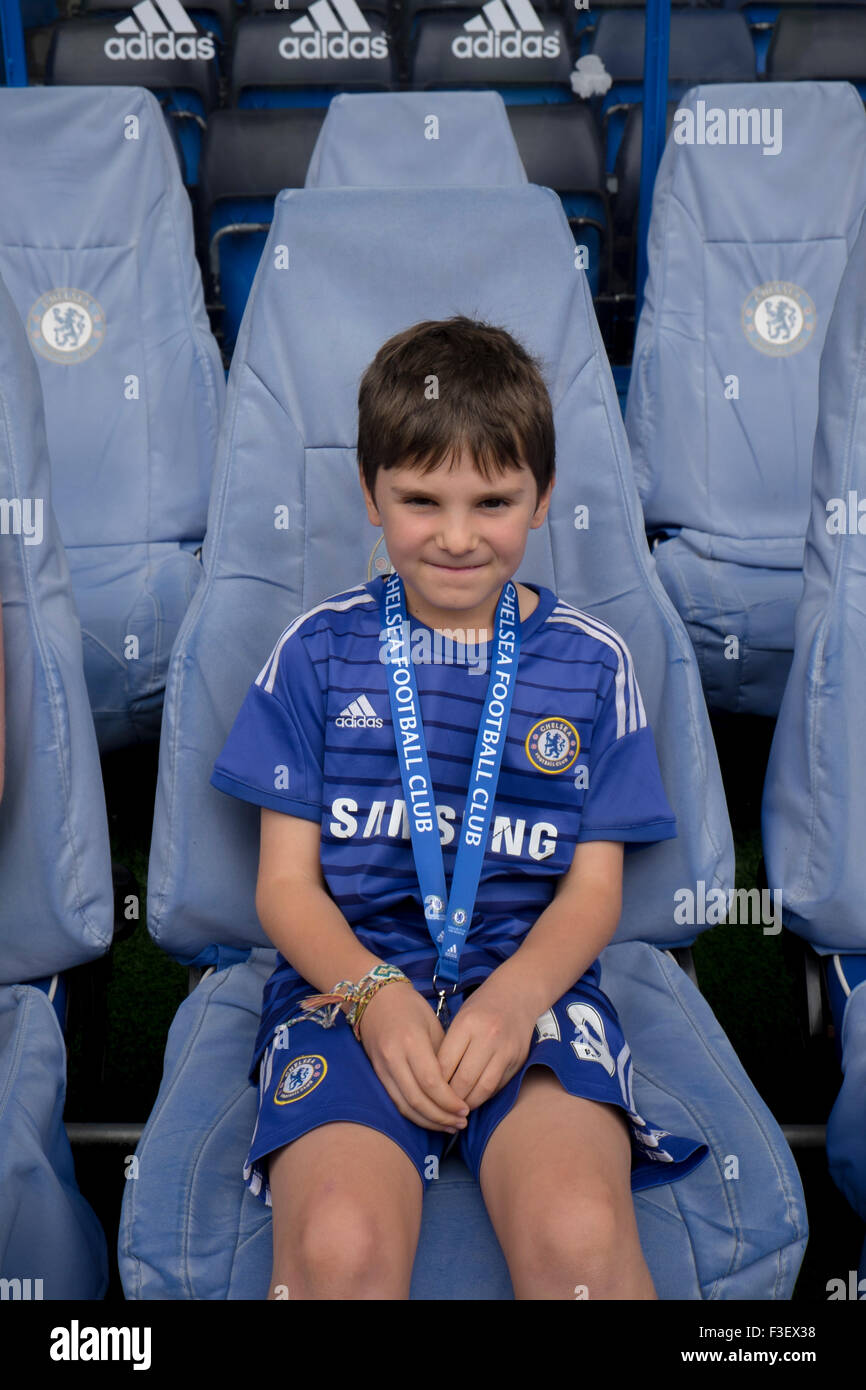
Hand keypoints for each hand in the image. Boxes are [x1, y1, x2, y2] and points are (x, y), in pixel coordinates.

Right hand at [357, 981, 470, 1132]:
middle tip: (462, 1123)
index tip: (465, 1109)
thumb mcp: (432, 1024)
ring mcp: (382, 1068)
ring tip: (450, 1126)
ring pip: (405, 1106)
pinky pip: (396, 1102)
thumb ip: (444, 1056)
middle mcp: (393, 1058)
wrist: (375, 998)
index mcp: (411, 1042)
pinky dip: (414, 1115)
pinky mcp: (377, 1075)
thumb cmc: (410, 1007)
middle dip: (441, 1116)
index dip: (449, 1101)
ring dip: (429, 1121)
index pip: (431, 1082)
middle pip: (417, 1099)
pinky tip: (430, 1120)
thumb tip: (458, 1088)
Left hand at [434, 972, 540, 1109]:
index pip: (445, 1064)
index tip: (427, 1093)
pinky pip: (498, 1086)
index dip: (434, 1084)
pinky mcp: (518, 1060)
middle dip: (450, 1099)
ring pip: (483, 1088)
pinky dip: (484, 1096)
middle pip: (464, 1080)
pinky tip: (474, 1098)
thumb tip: (434, 1080)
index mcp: (467, 1024)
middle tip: (440, 1107)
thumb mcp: (460, 1019)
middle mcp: (488, 1037)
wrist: (517, 993)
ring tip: (456, 1108)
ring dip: (468, 1103)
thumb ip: (449, 1047)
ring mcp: (506, 1050)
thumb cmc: (481, 1007)